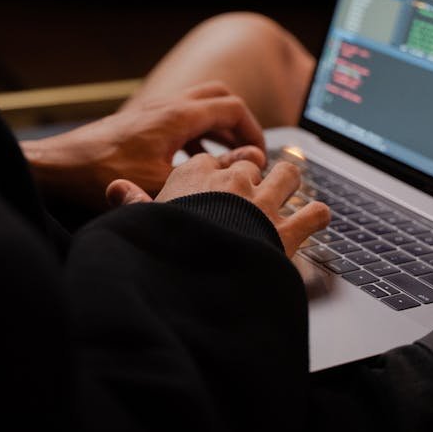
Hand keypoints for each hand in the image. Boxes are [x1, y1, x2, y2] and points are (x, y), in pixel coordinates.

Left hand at [20, 82, 265, 210]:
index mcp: (177, 116)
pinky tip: (192, 165)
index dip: (253, 131)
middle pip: (217, 96)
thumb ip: (208, 173)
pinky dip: (194, 135)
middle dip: (238, 121)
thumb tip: (247, 165)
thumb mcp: (162, 182)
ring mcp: (151, 113)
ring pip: (197, 107)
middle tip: (248, 150)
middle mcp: (166, 106)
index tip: (260, 157)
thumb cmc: (103, 174)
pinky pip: (178, 120)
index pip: (232, 108)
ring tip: (227, 159)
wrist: (57, 167)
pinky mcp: (139, 125)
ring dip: (216, 128)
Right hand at [107, 148, 330, 256]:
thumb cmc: (165, 243)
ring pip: (288, 174)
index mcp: (197, 176)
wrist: (198, 270)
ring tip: (287, 191)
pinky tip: (316, 219)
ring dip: (289, 182)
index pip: (212, 162)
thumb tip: (114, 188)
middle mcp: (233, 181)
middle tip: (252, 189)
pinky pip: (314, 213)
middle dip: (255, 174)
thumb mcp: (142, 220)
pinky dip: (317, 216)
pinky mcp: (286, 229)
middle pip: (252, 163)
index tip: (217, 179)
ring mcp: (263, 202)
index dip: (216, 170)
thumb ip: (132, 203)